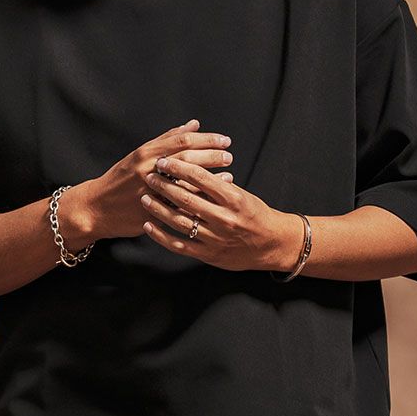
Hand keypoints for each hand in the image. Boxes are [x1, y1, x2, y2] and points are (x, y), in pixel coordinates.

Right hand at [66, 119, 234, 242]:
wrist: (96, 207)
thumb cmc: (121, 179)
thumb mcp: (140, 154)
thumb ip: (167, 139)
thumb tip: (193, 125)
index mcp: (147, 152)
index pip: (183, 141)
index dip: (207, 140)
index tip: (225, 140)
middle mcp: (148, 169)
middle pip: (187, 159)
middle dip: (211, 157)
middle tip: (229, 157)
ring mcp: (149, 191)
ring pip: (185, 183)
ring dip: (209, 179)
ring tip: (228, 177)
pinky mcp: (150, 211)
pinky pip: (178, 207)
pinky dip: (197, 201)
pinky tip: (211, 199)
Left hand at [139, 154, 300, 272]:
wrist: (272, 245)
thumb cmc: (255, 215)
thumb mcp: (241, 195)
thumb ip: (217, 186)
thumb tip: (191, 170)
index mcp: (233, 199)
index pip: (201, 178)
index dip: (179, 167)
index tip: (164, 160)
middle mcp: (224, 218)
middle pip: (186, 199)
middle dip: (164, 185)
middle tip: (149, 176)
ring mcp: (215, 238)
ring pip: (179, 221)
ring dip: (158, 208)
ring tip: (144, 197)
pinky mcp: (208, 255)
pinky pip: (179, 245)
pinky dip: (161, 236)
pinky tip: (149, 225)